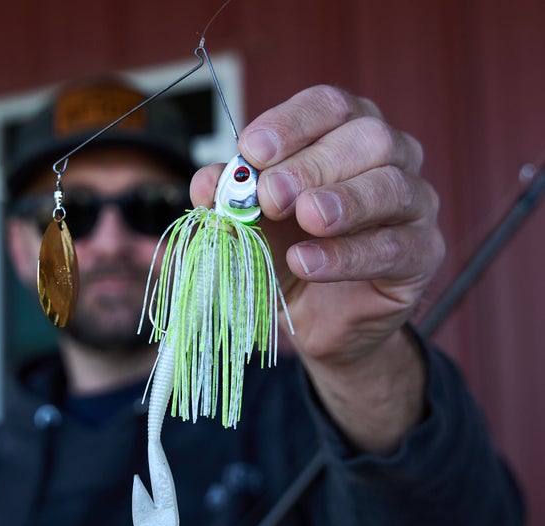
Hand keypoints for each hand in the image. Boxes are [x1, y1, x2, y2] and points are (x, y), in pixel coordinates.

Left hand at [191, 85, 444, 452]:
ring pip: (390, 186)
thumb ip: (230, 200)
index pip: (327, 106)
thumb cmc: (288, 253)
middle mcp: (388, 157)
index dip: (291, 123)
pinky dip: (346, 255)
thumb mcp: (250, 223)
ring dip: (342, 201)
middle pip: (365, 138)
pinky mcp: (421, 252)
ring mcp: (413, 203)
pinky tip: (308, 262)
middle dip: (312, 165)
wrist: (318, 318)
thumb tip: (206, 183)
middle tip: (272, 195)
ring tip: (306, 220)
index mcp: (343, 133)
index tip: (253, 149)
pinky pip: (393, 247)